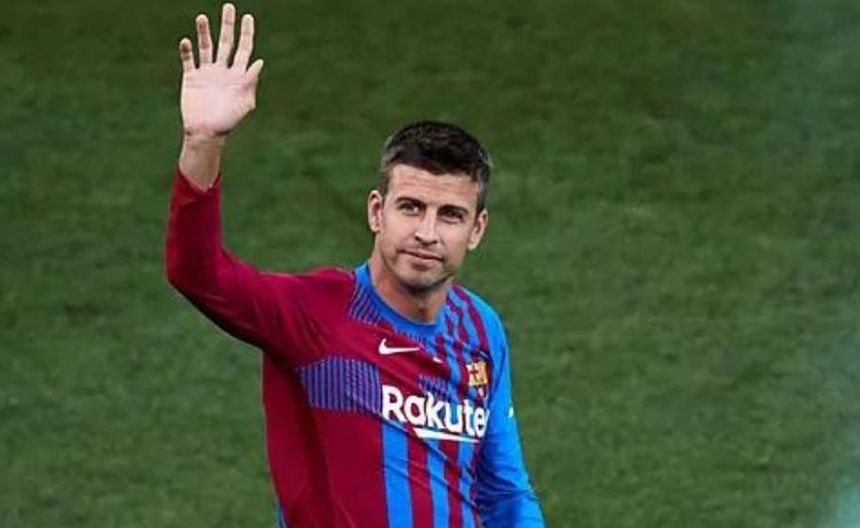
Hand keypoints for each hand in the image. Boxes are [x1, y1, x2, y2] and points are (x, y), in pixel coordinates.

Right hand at [178, 3, 263, 138]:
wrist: (206, 132)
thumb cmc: (228, 121)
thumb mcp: (245, 102)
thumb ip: (251, 82)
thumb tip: (259, 61)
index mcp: (238, 76)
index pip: (244, 49)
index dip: (247, 33)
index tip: (248, 17)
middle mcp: (223, 71)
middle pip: (225, 43)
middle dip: (227, 26)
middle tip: (229, 7)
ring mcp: (206, 73)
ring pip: (205, 48)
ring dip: (204, 33)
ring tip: (202, 17)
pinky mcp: (191, 78)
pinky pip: (188, 61)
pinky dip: (187, 51)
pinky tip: (186, 41)